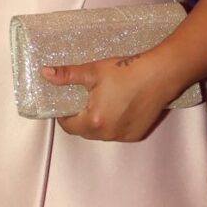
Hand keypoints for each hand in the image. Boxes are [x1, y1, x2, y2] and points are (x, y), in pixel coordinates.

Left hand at [44, 51, 183, 141]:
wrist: (161, 74)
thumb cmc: (126, 71)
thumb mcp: (93, 71)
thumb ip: (67, 75)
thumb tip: (44, 73)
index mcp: (94, 121)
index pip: (68, 127)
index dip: (63, 115)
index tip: (64, 104)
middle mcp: (109, 134)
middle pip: (85, 132)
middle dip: (80, 119)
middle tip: (82, 101)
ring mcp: (124, 136)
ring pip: (101, 134)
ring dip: (97, 123)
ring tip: (99, 103)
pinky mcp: (138, 134)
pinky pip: (118, 134)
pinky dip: (113, 125)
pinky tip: (117, 108)